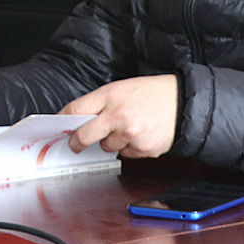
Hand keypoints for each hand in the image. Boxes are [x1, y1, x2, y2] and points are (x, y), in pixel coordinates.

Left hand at [60, 75, 178, 158]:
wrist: (184, 103)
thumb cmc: (153, 93)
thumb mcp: (123, 88)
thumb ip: (101, 103)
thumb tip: (80, 119)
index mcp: (111, 95)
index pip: (76, 109)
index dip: (64, 120)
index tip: (59, 126)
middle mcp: (118, 116)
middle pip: (84, 136)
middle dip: (77, 142)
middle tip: (74, 144)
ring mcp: (130, 135)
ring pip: (107, 147)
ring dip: (112, 141)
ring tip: (128, 127)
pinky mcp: (142, 149)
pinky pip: (125, 154)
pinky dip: (129, 148)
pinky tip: (141, 134)